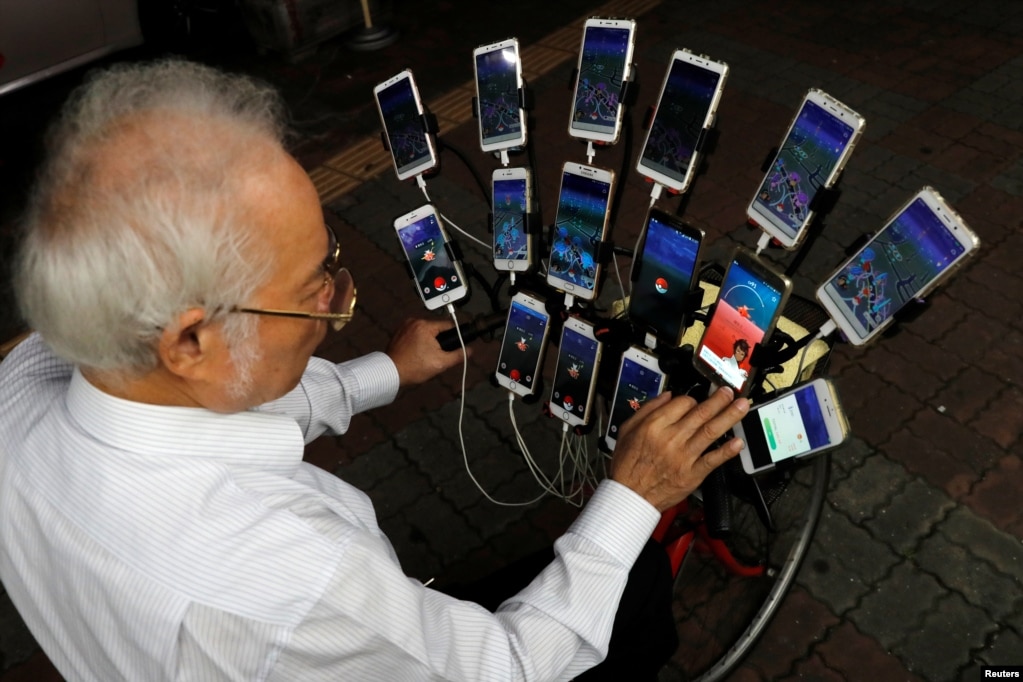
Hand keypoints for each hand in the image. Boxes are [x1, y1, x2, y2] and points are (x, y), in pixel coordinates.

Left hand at [386, 317, 468, 386]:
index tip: (453, 347)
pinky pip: (414, 334)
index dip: (454, 336)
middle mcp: (414, 321)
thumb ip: (458, 355)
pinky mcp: (398, 332)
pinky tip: (416, 353)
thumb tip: (470, 350)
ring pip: (425, 331)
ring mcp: (404, 326)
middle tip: (437, 355)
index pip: (448, 325)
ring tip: (425, 356)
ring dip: (428, 341)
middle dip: (438, 341)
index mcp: (425, 325)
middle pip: (436, 328)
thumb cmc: (415, 368)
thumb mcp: (441, 363)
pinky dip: (417, 341)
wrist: (390, 372)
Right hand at [609, 387, 748, 511]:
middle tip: (729, 392)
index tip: (697, 401)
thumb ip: (647, 409)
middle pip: (701, 413)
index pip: (682, 403)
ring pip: (711, 431)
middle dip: (719, 400)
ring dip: (729, 417)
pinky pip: (712, 460)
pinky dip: (727, 451)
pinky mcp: (692, 474)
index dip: (692, 399)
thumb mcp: (627, 429)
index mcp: (654, 426)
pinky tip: (738, 442)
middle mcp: (671, 439)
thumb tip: (667, 395)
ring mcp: (683, 457)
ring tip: (741, 406)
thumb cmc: (627, 465)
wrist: (630, 496)